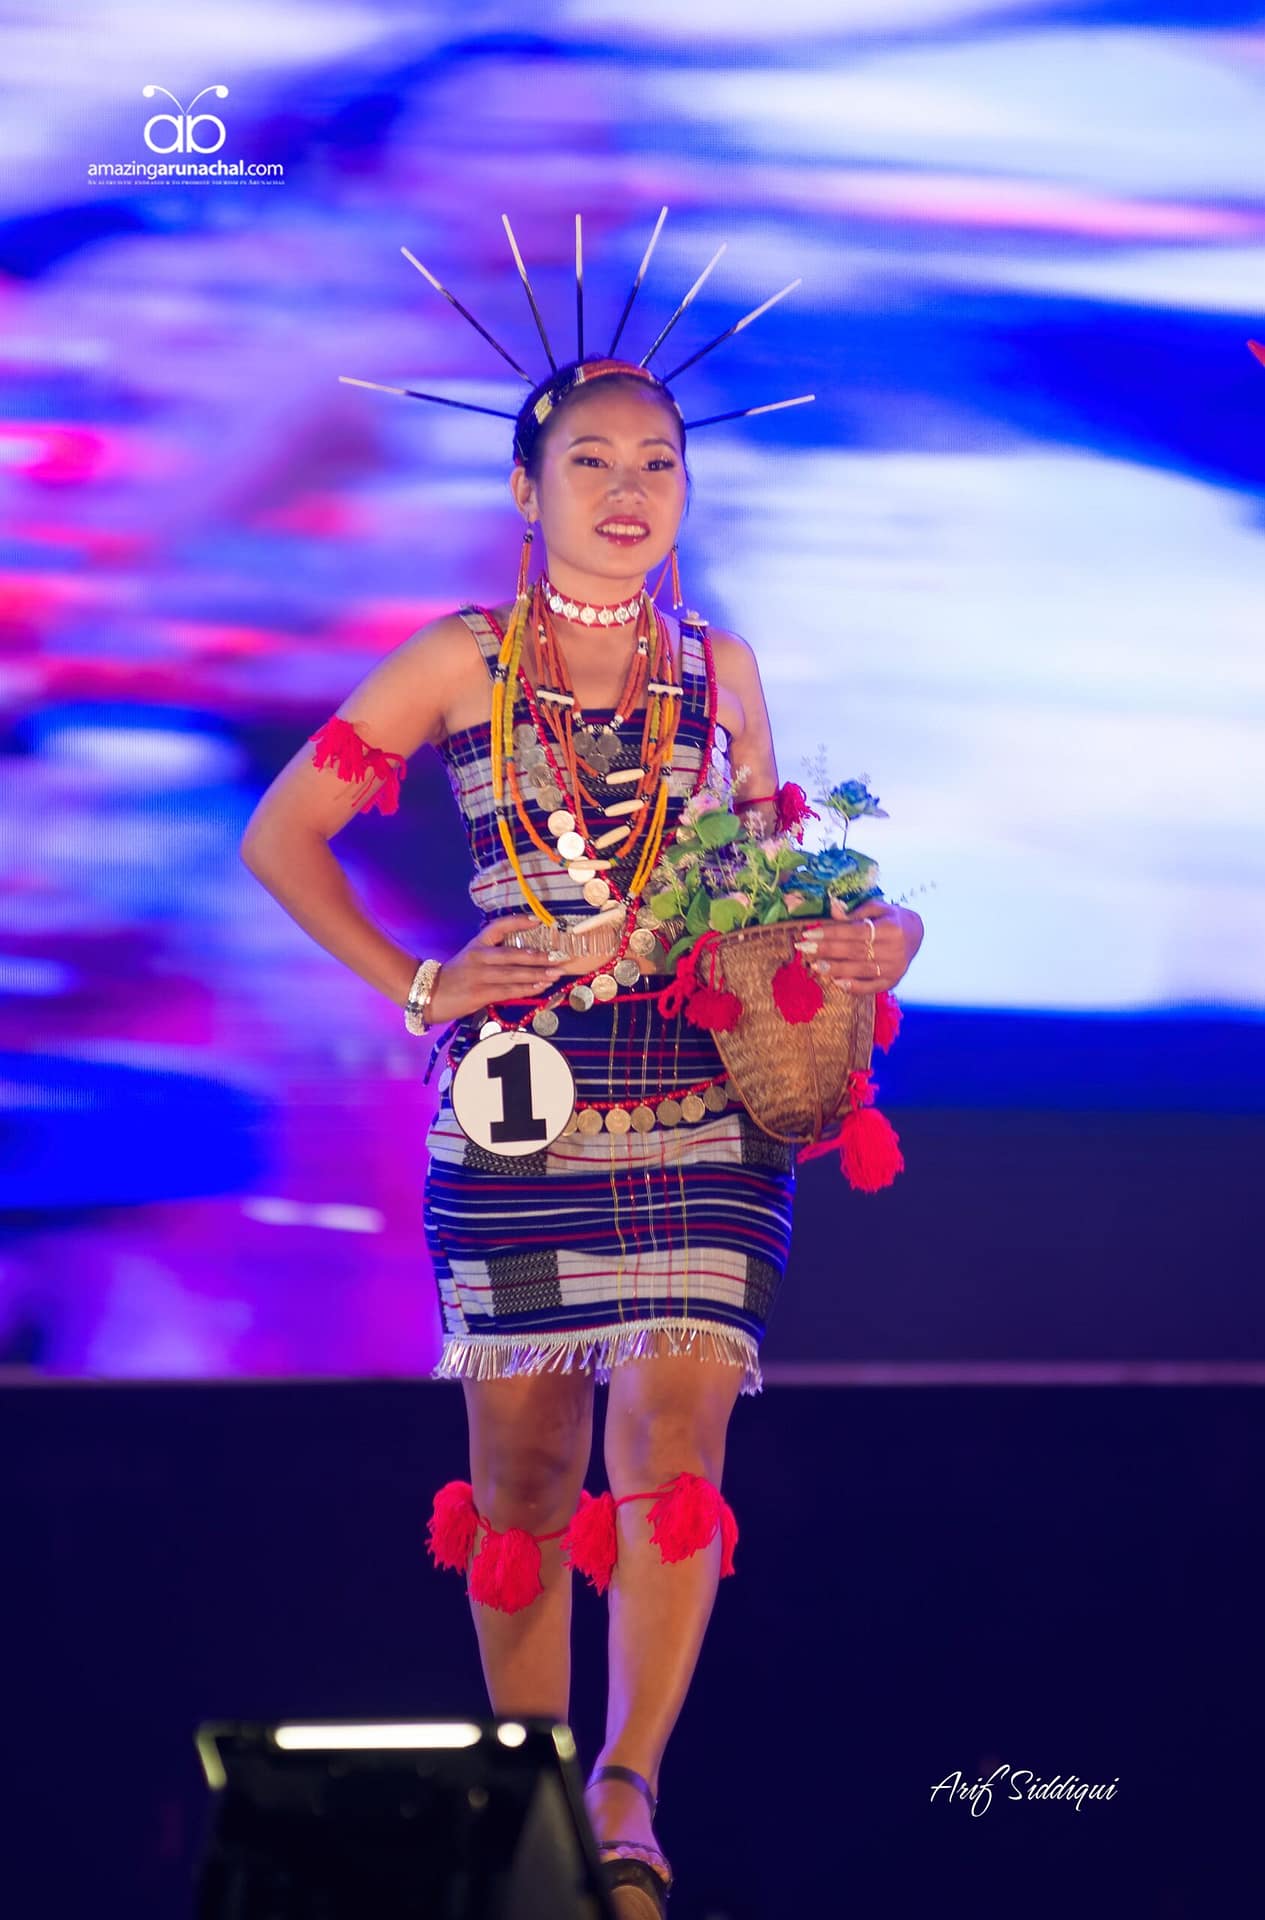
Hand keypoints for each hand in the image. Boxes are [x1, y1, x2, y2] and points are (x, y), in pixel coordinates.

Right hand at [425, 915, 570, 1023]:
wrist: (429, 994)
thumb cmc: (455, 976)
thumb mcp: (471, 958)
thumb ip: (494, 956)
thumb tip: (526, 957)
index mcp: (477, 944)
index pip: (499, 927)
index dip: (518, 922)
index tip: (538, 921)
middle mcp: (478, 956)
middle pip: (513, 954)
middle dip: (538, 956)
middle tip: (558, 957)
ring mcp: (479, 975)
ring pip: (514, 974)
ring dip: (538, 974)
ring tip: (555, 973)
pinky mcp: (479, 993)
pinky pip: (508, 990)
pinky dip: (527, 989)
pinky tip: (540, 987)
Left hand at [792, 900, 911, 995]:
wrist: (916, 935)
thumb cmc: (891, 918)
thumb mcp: (877, 908)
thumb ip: (855, 911)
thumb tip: (832, 909)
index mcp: (892, 928)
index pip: (856, 931)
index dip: (831, 933)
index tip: (808, 933)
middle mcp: (895, 950)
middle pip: (855, 951)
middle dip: (827, 950)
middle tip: (803, 949)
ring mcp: (895, 969)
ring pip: (860, 970)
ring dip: (836, 969)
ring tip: (815, 966)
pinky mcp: (892, 982)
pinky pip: (871, 987)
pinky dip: (853, 986)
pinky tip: (836, 982)